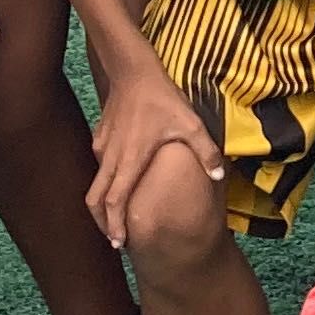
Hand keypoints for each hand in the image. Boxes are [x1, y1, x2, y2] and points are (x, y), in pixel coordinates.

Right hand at [83, 66, 219, 245]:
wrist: (134, 71)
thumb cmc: (162, 98)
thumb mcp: (191, 124)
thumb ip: (206, 151)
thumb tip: (218, 175)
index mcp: (131, 159)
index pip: (115, 201)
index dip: (114, 224)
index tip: (119, 243)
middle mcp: (111, 157)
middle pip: (96, 199)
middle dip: (103, 223)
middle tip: (115, 240)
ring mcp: (103, 147)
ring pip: (95, 184)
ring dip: (103, 205)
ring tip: (116, 219)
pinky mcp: (100, 138)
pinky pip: (100, 166)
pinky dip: (105, 183)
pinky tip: (120, 185)